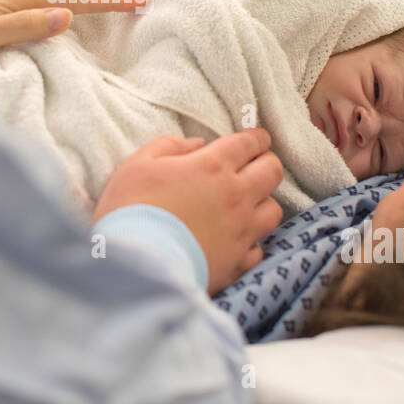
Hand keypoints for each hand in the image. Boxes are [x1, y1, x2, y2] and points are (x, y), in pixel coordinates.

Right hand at [93, 130, 283, 293]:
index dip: (257, 138)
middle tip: (255, 165)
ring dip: (263, 202)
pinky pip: (259, 248)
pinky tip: (237, 239)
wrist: (135, 265)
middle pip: (272, 171)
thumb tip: (197, 144)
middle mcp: (235, 196)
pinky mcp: (238, 262)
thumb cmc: (130, 210)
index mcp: (212, 167)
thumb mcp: (138, 165)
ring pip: (273, 210)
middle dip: (266, 162)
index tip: (258, 138)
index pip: (249, 143)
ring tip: (249, 203)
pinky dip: (252, 241)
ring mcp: (241, 230)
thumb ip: (169, 146)